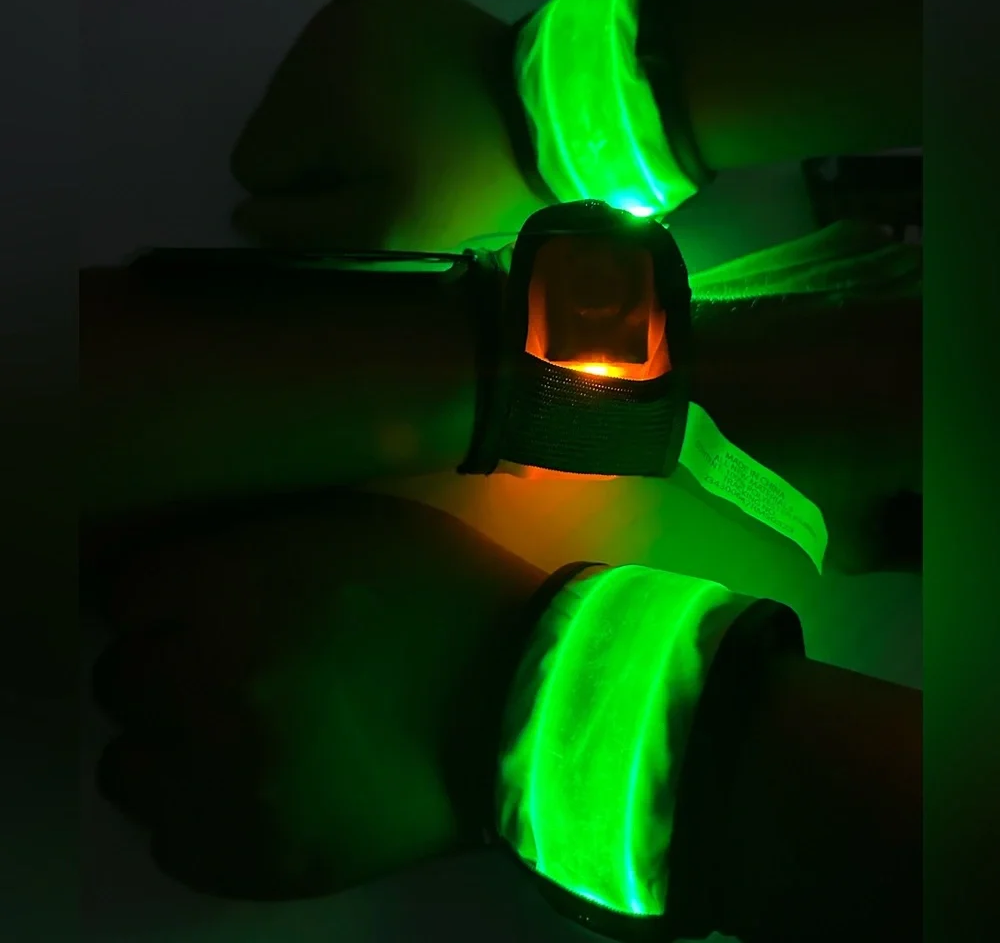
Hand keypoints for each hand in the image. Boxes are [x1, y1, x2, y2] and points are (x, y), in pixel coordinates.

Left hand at [89, 491, 545, 898]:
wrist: (524, 702)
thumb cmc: (442, 596)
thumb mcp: (349, 528)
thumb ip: (255, 542)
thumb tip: (187, 571)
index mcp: (231, 588)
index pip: (126, 596)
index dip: (162, 601)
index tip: (192, 610)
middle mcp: (209, 680)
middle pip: (120, 677)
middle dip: (164, 668)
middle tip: (220, 673)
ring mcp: (227, 776)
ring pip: (127, 767)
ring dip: (169, 748)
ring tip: (232, 741)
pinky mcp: (255, 855)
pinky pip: (169, 840)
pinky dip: (199, 816)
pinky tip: (254, 792)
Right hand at [230, 0, 547, 252]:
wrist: (545, 112)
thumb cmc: (464, 181)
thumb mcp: (384, 228)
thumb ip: (301, 229)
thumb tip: (244, 214)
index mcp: (312, 94)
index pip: (254, 163)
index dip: (300, 194)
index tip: (357, 195)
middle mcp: (317, 36)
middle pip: (277, 120)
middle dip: (318, 152)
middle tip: (387, 165)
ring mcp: (352, 8)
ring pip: (304, 85)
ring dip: (337, 117)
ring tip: (400, 130)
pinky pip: (339, 52)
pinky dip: (360, 80)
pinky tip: (405, 96)